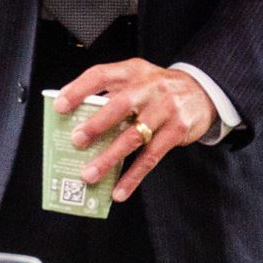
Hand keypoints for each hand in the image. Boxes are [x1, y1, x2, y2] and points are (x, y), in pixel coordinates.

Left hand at [58, 59, 214, 201]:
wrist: (202, 90)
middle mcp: (149, 88)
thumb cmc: (159, 89)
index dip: (79, 89)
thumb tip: (78, 121)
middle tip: (76, 141)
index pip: (101, 75)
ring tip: (90, 174)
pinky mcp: (176, 131)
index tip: (60, 105)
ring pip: (133, 136)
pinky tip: (119, 190)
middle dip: (96, 124)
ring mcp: (165, 109)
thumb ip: (112, 93)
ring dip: (109, 158)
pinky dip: (133, 176)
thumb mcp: (138, 79)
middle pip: (119, 105)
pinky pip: (151, 157)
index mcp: (132, 72)